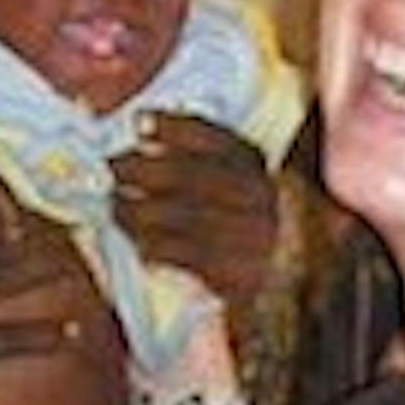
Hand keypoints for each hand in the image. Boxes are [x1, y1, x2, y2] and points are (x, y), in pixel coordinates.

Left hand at [112, 113, 278, 312]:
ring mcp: (249, 235)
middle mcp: (258, 197)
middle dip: (140, 168)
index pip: (214, 139)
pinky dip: (152, 245)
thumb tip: (144, 129)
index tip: (138, 121)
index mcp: (260, 170)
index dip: (173, 128)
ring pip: (178, 215)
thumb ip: (203, 160)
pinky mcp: (235, 271)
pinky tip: (139, 242)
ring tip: (116, 207)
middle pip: (188, 174)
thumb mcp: (242, 185)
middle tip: (113, 167)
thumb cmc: (250, 226)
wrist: (292, 283)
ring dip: (136, 209)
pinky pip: (182, 253)